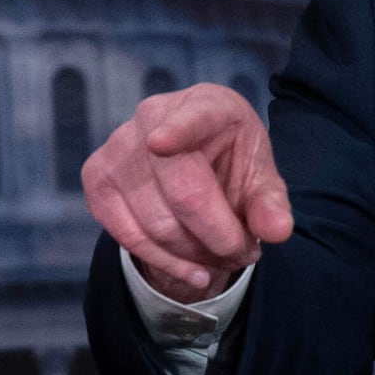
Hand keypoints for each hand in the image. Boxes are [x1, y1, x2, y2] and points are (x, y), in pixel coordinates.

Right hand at [81, 82, 293, 299]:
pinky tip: (193, 270)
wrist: (194, 160)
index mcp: (206, 103)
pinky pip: (128, 237)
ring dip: (197, 256)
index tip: (160, 143)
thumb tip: (277, 231)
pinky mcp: (97, 178)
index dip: (176, 132)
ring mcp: (118, 146)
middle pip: (182, 193)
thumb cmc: (231, 163)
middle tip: (245, 254)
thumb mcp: (260, 178)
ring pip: (157, 225)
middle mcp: (153, 115)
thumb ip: (270, 204)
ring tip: (222, 256)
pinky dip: (166, 263)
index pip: (191, 119)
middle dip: (219, 238)